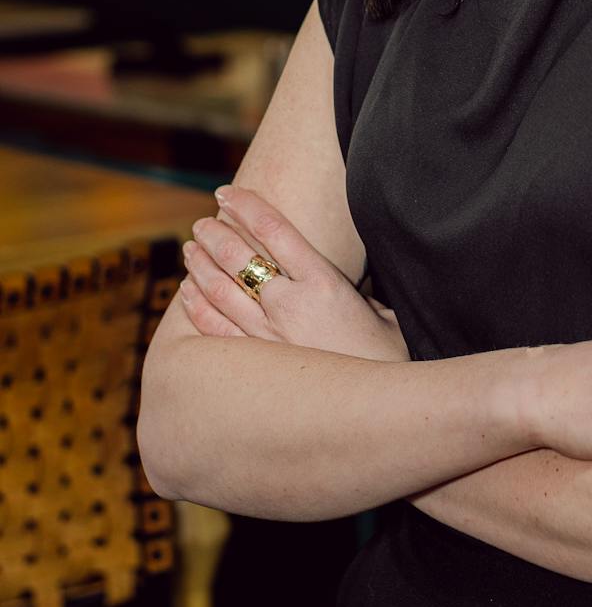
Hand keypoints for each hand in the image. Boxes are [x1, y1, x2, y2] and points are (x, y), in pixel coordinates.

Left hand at [177, 184, 409, 362]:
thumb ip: (355, 296)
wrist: (376, 413)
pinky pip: (214, 330)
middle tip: (201, 224)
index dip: (247, 206)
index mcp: (324, 282)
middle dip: (215, 234)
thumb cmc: (388, 362)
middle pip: (239, 257)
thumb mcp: (381, 314)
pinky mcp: (255, 367)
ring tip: (190, 250)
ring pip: (219, 291)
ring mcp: (267, 337)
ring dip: (200, 266)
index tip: (226, 193)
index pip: (275, 230)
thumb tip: (349, 289)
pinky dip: (197, 306)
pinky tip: (188, 292)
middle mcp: (289, 304)